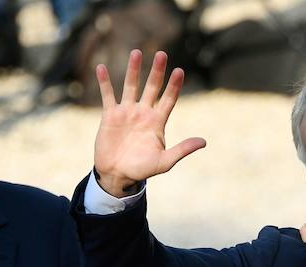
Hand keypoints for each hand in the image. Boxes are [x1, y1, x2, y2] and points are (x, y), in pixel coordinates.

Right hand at [94, 49, 206, 196]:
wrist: (118, 175)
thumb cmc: (142, 169)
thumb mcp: (165, 161)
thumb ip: (182, 150)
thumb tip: (204, 142)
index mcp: (157, 122)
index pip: (169, 99)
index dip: (174, 86)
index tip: (180, 71)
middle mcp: (143, 113)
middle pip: (151, 87)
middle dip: (157, 72)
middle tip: (162, 54)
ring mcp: (127, 112)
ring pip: (131, 86)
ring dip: (133, 70)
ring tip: (136, 53)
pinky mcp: (110, 115)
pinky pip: (108, 95)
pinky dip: (104, 82)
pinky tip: (101, 68)